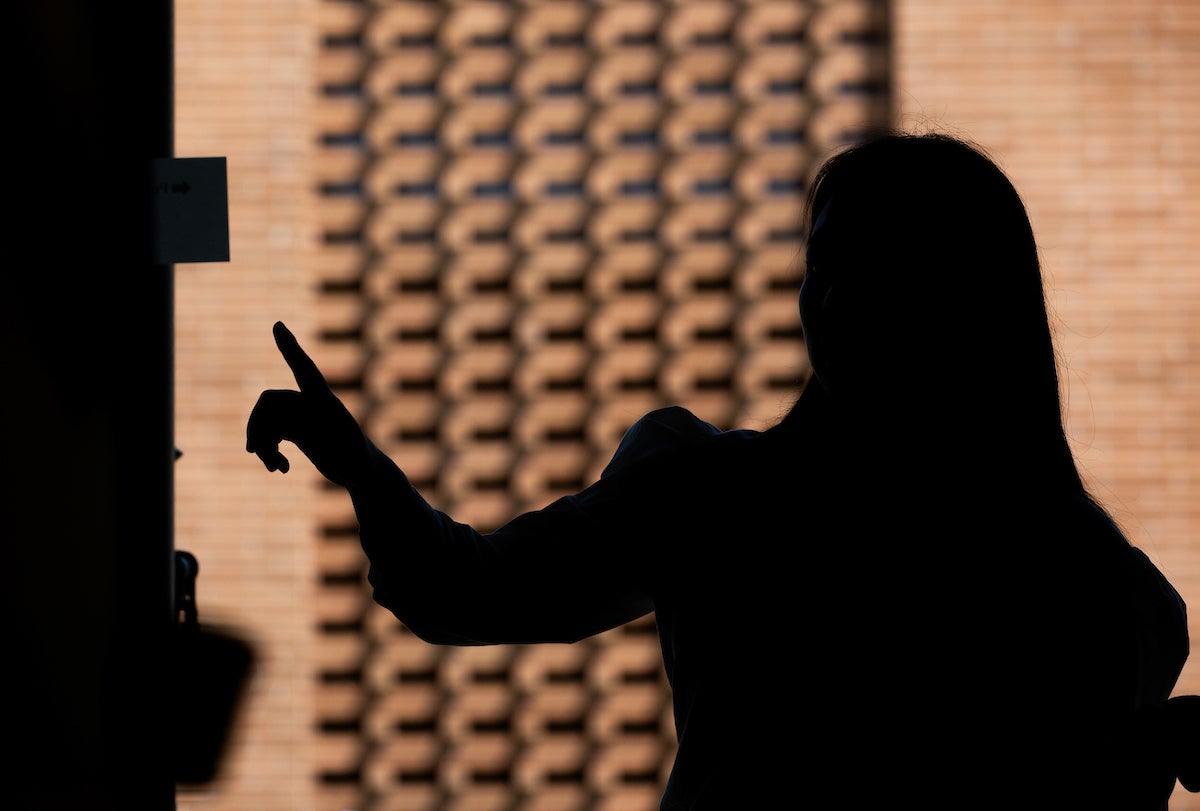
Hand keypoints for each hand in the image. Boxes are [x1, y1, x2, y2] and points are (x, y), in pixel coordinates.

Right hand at [246, 322, 371, 487]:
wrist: (364, 473)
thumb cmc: (359, 463)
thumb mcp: (346, 455)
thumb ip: (326, 441)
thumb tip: (304, 435)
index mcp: (324, 400)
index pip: (304, 369)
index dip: (290, 348)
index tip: (278, 325)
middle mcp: (311, 403)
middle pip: (270, 402)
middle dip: (257, 426)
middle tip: (255, 452)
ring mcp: (303, 415)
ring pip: (267, 420)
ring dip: (263, 443)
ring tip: (274, 467)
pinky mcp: (298, 430)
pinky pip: (271, 432)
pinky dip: (269, 449)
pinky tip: (282, 469)